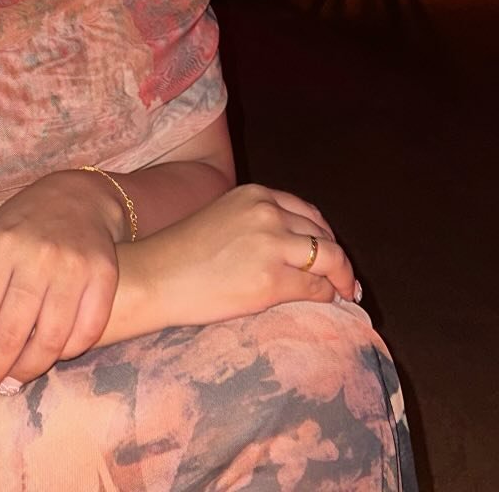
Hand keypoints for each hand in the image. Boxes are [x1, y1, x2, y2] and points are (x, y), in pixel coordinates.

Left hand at [0, 170, 123, 404]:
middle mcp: (37, 256)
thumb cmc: (23, 223)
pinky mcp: (104, 276)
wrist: (81, 196)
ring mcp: (74, 267)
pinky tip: (49, 358)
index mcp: (0, 245)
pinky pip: (86, 332)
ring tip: (10, 383)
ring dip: (26, 371)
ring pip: (49, 340)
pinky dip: (66, 353)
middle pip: (10, 333)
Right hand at [143, 183, 357, 327]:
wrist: (154, 277)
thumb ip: (257, 223)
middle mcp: (266, 212)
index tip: (329, 255)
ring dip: (341, 278)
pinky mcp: (272, 279)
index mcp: (253, 194)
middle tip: (343, 280)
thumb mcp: (223, 218)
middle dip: (336, 258)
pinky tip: (326, 304)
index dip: (323, 236)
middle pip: (322, 234)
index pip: (307, 212)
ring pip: (329, 259)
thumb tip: (295, 249)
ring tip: (344, 293)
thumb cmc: (180, 255)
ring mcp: (271, 244)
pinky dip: (328, 296)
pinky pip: (317, 288)